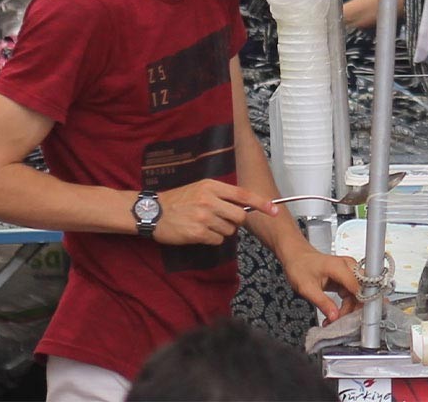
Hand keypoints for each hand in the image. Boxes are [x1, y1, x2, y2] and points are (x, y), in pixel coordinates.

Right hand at [152, 179, 273, 246]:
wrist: (153, 212)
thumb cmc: (178, 200)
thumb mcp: (200, 188)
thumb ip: (220, 194)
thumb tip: (243, 205)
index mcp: (212, 186)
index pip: (243, 195)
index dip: (261, 203)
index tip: (275, 210)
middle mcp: (209, 200)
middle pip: (240, 216)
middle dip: (236, 221)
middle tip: (222, 221)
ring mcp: (203, 217)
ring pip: (229, 230)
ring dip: (222, 231)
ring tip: (205, 225)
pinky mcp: (197, 233)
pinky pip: (217, 240)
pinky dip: (212, 239)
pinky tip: (199, 233)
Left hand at [281, 245, 362, 322]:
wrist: (297, 257)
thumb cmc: (300, 266)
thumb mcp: (307, 288)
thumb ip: (323, 303)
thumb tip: (334, 316)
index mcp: (339, 267)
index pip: (358, 286)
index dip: (358, 303)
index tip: (351, 318)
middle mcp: (349, 267)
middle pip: (362, 290)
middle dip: (353, 308)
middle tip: (340, 320)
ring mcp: (349, 271)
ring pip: (358, 294)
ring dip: (348, 308)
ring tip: (333, 318)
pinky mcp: (347, 277)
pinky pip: (352, 294)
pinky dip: (346, 305)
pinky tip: (336, 312)